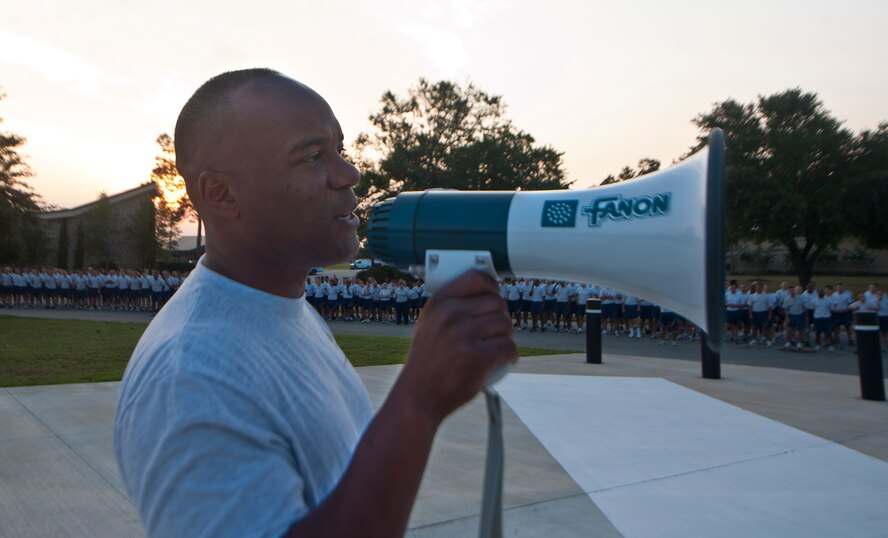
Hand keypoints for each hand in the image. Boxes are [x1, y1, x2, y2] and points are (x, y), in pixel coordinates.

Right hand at [395, 270, 516, 424]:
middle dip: (502, 316)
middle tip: (497, 330)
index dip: (492, 286)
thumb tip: (482, 292)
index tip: (495, 295)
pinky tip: (506, 359)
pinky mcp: (478, 357)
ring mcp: (464, 335)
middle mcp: (451, 314)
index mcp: (439, 303)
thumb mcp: (428, 325)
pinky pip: (508, 347)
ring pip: (505, 324)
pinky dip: (511, 354)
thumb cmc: (427, 362)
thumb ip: (449, 307)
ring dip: (507, 336)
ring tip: (498, 345)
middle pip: (496, 302)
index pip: (476, 278)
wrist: (418, 396)